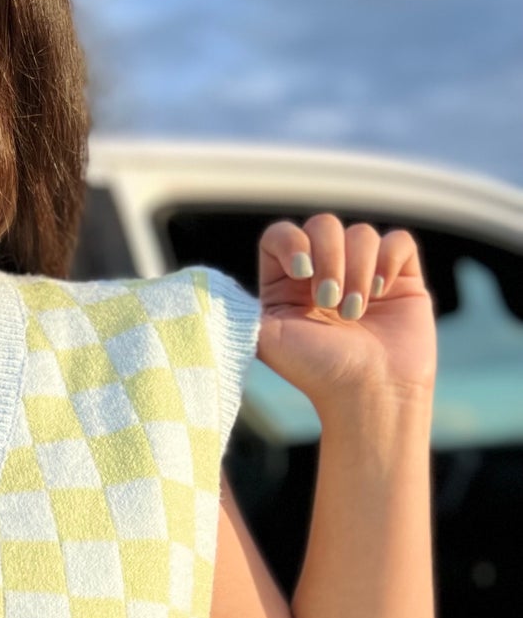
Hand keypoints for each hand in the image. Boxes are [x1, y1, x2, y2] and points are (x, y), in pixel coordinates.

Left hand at [255, 213, 436, 413]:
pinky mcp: (400, 278)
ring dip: (358, 271)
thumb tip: (218, 286)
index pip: (281, 235)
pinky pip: (398, 241)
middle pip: (324, 225)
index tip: (301, 272)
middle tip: (329, 302)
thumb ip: (243, 307)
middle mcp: (324, 273)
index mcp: (286, 285)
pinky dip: (389, 261)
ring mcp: (364, 273)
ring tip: (355, 313)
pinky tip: (381, 293)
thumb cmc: (316, 371)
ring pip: (362, 234)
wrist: (368, 392)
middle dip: (329, 258)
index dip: (291, 242)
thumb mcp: (267, 338)